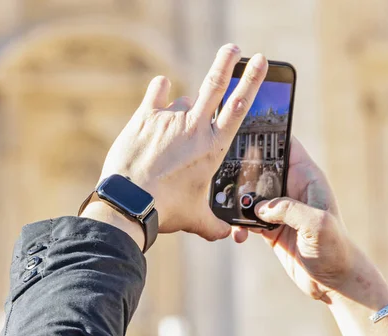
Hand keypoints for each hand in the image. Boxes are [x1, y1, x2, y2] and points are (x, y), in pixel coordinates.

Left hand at [99, 44, 267, 240]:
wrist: (129, 204)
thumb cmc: (166, 211)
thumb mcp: (197, 220)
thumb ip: (215, 225)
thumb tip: (227, 236)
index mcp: (212, 147)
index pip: (239, 107)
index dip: (251, 82)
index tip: (258, 61)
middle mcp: (194, 127)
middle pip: (215, 85)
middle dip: (227, 62)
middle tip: (235, 47)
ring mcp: (168, 119)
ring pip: (184, 100)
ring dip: (185, 108)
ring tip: (176, 130)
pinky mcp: (144, 118)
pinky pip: (155, 95)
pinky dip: (159, 91)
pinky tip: (161, 87)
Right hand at [233, 139, 387, 335]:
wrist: (334, 281)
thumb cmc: (335, 249)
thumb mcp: (317, 224)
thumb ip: (290, 209)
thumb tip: (261, 207)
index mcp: (307, 178)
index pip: (286, 146)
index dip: (268, 136)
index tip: (244, 132)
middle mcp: (292, 189)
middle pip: (261, 167)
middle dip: (242, 170)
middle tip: (223, 176)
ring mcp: (280, 208)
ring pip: (249, 194)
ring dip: (236, 202)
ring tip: (229, 212)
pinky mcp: (270, 228)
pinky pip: (247, 219)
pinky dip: (238, 225)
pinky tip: (238, 236)